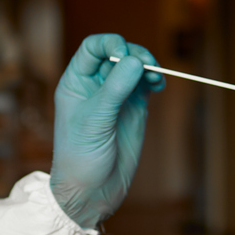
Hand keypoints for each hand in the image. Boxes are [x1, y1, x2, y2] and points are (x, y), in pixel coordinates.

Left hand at [50, 34, 163, 228]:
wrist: (91, 191)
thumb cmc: (80, 156)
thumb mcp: (95, 120)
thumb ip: (115, 88)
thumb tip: (134, 60)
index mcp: (76, 82)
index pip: (93, 48)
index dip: (110, 43)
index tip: (125, 53)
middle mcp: (95, 85)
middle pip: (118, 53)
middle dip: (134, 54)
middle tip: (147, 66)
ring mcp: (116, 96)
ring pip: (134, 67)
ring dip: (147, 65)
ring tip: (155, 76)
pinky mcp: (133, 109)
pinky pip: (145, 84)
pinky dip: (154, 79)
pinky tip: (158, 85)